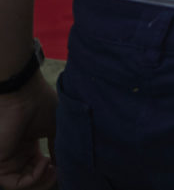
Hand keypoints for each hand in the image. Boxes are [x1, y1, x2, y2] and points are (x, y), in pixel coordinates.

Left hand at [0, 74, 56, 188]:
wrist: (23, 94)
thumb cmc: (40, 105)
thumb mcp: (55, 128)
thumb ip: (58, 148)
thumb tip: (64, 165)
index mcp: (28, 146)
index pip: (38, 167)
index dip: (53, 171)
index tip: (66, 165)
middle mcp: (17, 155)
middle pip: (32, 178)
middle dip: (48, 179)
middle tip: (60, 171)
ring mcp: (8, 160)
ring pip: (23, 184)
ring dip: (42, 182)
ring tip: (53, 169)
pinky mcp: (1, 162)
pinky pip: (15, 183)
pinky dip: (32, 180)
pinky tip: (44, 163)